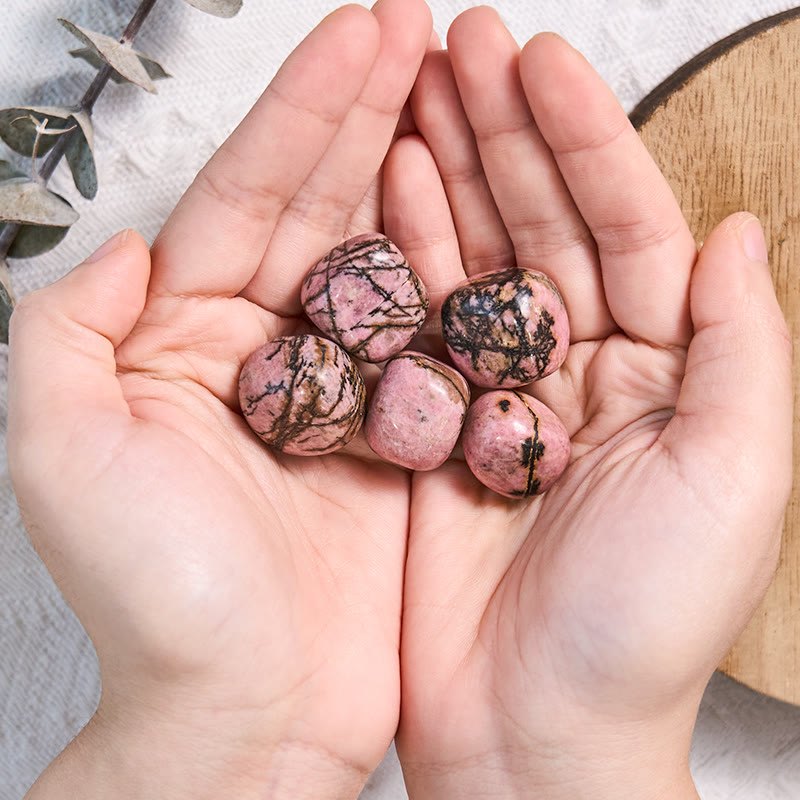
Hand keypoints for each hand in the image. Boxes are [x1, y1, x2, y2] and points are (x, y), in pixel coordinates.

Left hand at [7, 2, 431, 797]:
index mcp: (180, 341)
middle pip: (318, 207)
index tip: (362, 37)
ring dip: (417, 171)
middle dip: (367, 112)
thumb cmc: (161, 603)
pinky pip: (428, 335)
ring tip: (458, 90)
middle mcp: (263, 354)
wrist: (250, 713)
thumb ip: (68, 331)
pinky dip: (455, 269)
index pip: (247, 197)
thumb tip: (132, 247)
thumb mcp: (63, 454)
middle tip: (418, 29)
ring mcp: (338, 390)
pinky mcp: (396, 435)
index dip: (304, 112)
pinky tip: (482, 208)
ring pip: (381, 256)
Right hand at [386, 9, 791, 797]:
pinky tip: (383, 191)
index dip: (584, 139)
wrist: (534, 728)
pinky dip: (399, 253)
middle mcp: (579, 371)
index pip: (627, 226)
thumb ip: (744, 351)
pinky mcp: (431, 425)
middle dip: (504, 131)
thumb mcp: (732, 482)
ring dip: (447, 172)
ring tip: (414, 92)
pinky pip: (416, 320)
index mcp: (662, 372)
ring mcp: (497, 392)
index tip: (538, 62)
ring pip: (472, 257)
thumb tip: (735, 234)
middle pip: (543, 224)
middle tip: (461, 46)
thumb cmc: (637, 624)